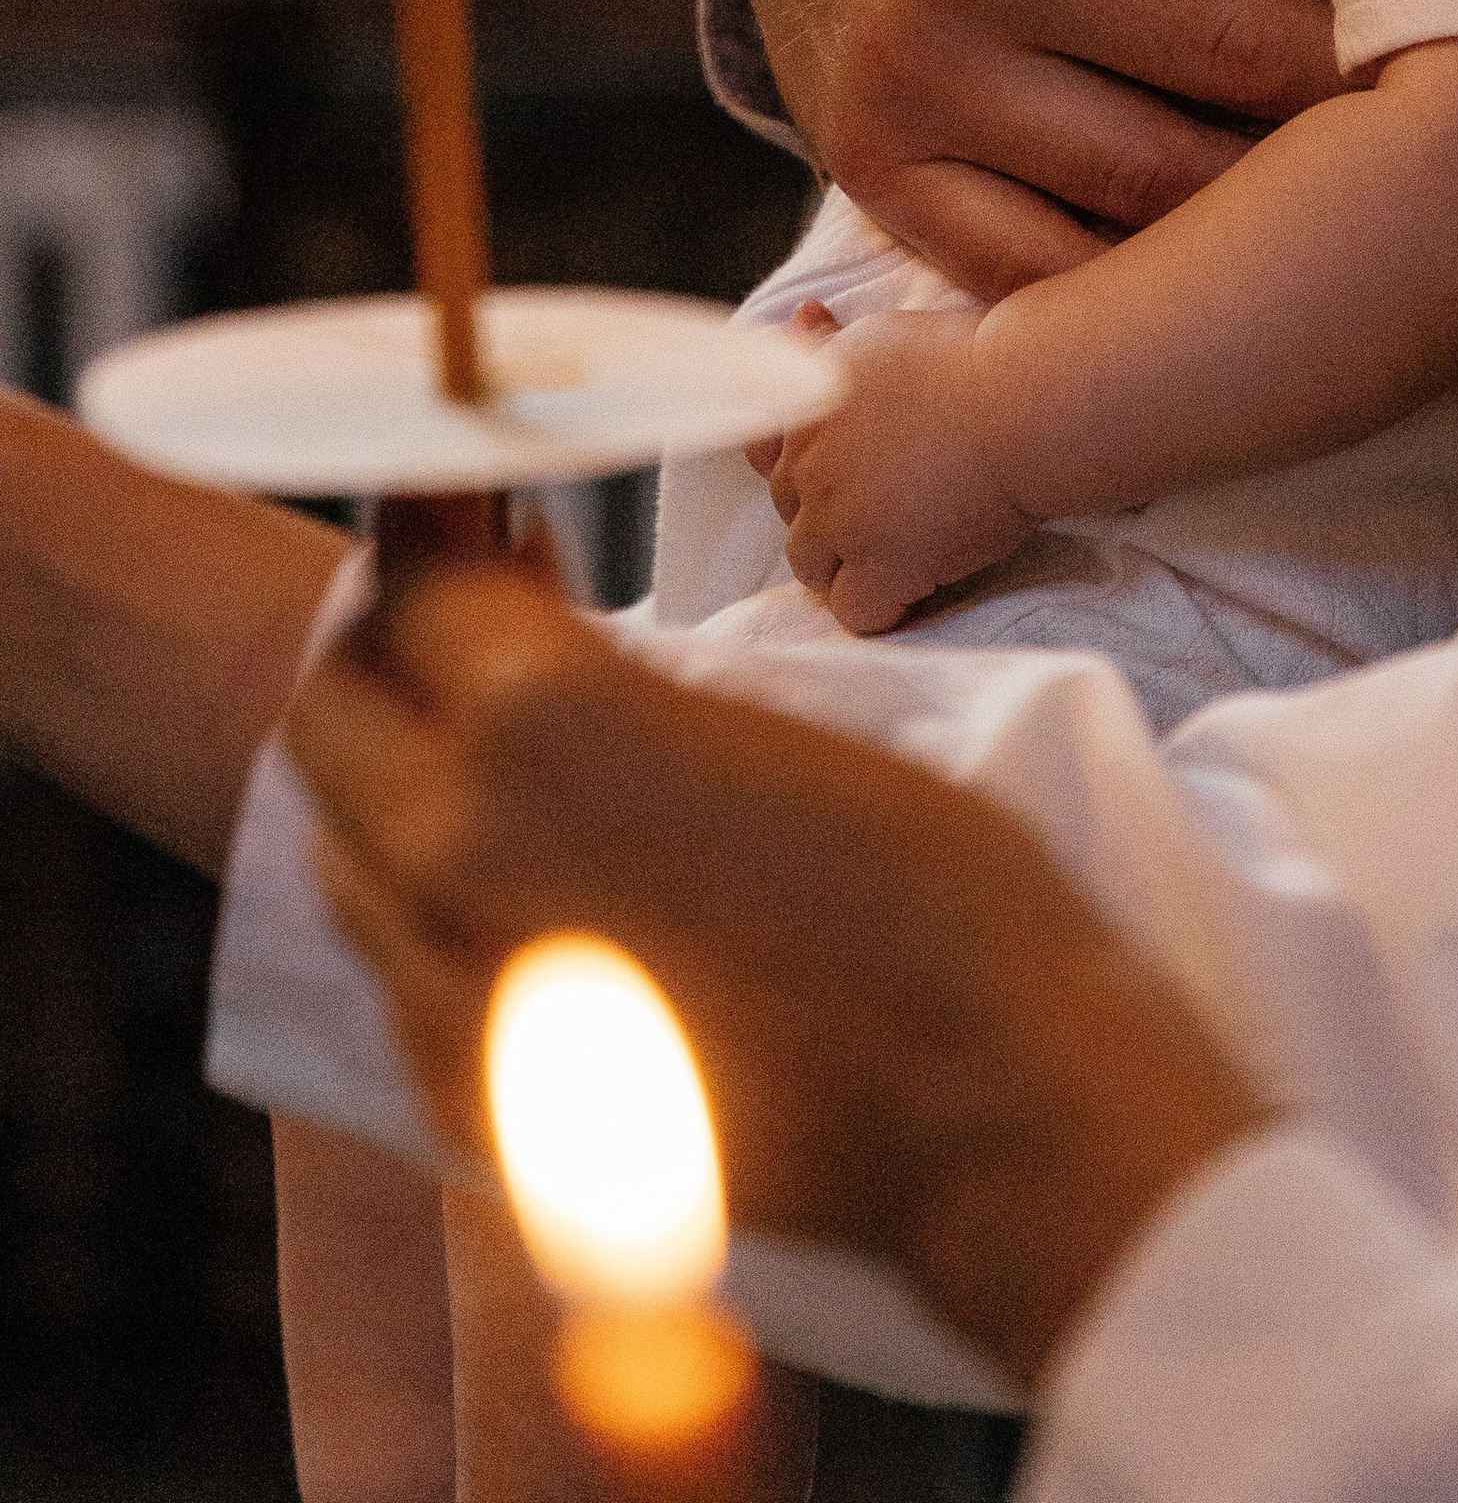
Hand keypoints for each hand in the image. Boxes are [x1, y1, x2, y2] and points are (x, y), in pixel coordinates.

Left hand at [285, 565, 1269, 1383]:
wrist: (981, 1102)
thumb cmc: (924, 878)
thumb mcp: (760, 707)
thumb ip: (601, 666)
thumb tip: (517, 614)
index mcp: (540, 722)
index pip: (407, 584)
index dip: (429, 527)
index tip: (460, 500)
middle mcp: (458, 850)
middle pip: (331, 709)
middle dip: (386, 640)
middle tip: (472, 604)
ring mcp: (451, 993)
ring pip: (346, 845)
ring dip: (398, 770)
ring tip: (506, 739)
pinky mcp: (476, 1102)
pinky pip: (399, 967)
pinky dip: (433, 896)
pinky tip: (535, 875)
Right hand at [705, 0, 1339, 301]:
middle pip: (1251, 55)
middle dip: (1369, 78)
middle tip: (1446, 86)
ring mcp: (914, 63)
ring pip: (1167, 182)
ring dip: (1280, 190)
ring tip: (1352, 161)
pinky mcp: (870, 160)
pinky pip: (1046, 265)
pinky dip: (1146, 275)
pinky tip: (1220, 237)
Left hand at [753, 304, 1035, 632]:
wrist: (1024, 402)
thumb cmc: (971, 359)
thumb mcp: (883, 333)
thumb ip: (830, 341)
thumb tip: (803, 318)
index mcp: (809, 409)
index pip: (771, 458)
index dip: (814, 471)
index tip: (860, 472)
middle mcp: (812, 464)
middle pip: (791, 513)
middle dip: (830, 516)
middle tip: (892, 510)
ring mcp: (841, 519)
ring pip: (810, 566)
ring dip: (846, 564)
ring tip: (901, 549)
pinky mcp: (881, 565)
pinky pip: (855, 612)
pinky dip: (882, 607)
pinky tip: (916, 586)